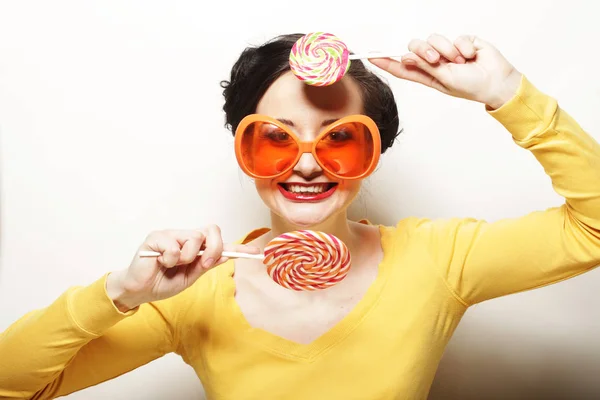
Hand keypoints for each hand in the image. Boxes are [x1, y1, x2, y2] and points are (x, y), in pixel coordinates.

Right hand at [106, 225, 259, 310]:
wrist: (139, 291)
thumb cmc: (163, 282)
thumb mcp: (191, 276)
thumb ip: (207, 265)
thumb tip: (227, 256)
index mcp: (195, 246)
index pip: (219, 242)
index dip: (238, 247)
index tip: (255, 251)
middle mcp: (185, 236)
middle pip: (211, 231)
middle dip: (213, 249)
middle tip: (203, 264)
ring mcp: (171, 234)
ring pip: (194, 238)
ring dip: (187, 258)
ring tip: (172, 265)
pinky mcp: (156, 237)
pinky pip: (174, 246)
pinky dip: (170, 259)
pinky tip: (160, 263)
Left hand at [370, 34, 522, 108]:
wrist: (497, 81)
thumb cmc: (471, 86)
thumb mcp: (444, 80)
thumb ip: (425, 67)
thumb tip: (406, 57)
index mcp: (427, 75)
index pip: (402, 67)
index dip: (387, 62)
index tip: (371, 56)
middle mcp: (435, 62)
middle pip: (416, 47)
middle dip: (424, 50)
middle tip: (438, 59)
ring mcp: (448, 51)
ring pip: (434, 39)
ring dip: (447, 50)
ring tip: (460, 61)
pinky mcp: (462, 42)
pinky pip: (456, 36)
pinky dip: (463, 46)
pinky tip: (472, 55)